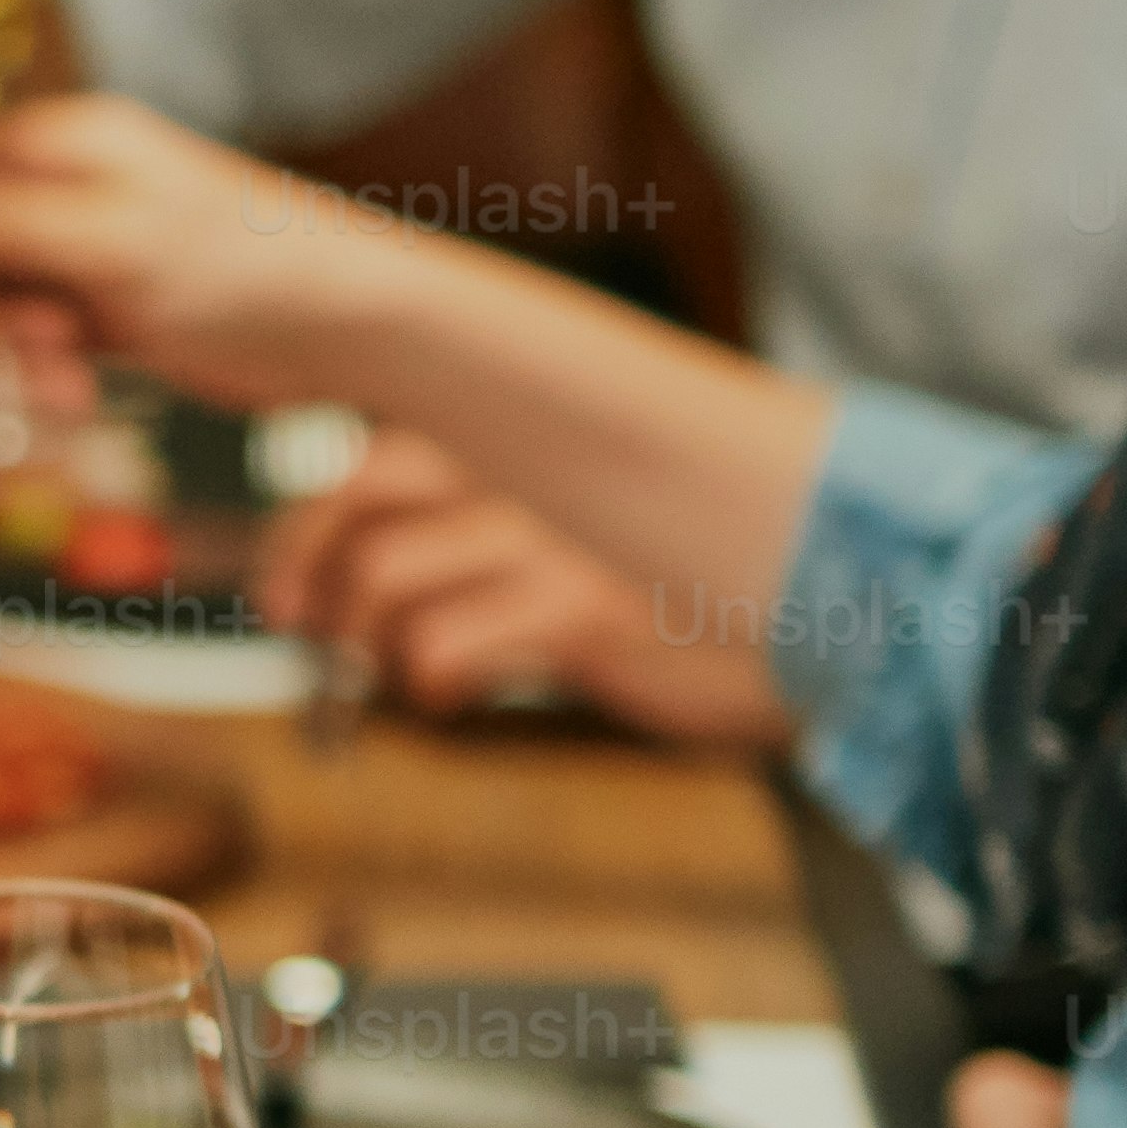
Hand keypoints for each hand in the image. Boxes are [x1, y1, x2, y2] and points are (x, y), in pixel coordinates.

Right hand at [0, 93, 456, 417]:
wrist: (340, 328)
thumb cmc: (240, 266)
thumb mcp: (109, 238)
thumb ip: (3, 222)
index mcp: (65, 144)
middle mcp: (67, 191)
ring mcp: (86, 253)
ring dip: (11, 352)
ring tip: (60, 385)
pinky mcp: (107, 312)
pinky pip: (38, 342)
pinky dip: (44, 374)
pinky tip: (78, 397)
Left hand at [260, 430, 787, 744]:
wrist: (837, 615)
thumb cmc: (696, 580)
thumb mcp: (594, 523)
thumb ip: (498, 516)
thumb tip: (376, 560)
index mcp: (532, 434)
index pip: (375, 454)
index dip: (310, 526)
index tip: (289, 587)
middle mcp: (535, 467)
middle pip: (361, 501)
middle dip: (310, 575)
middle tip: (306, 633)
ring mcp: (557, 537)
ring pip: (387, 580)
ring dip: (365, 641)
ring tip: (391, 673)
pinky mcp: (582, 612)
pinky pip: (445, 647)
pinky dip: (427, 679)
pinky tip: (453, 693)